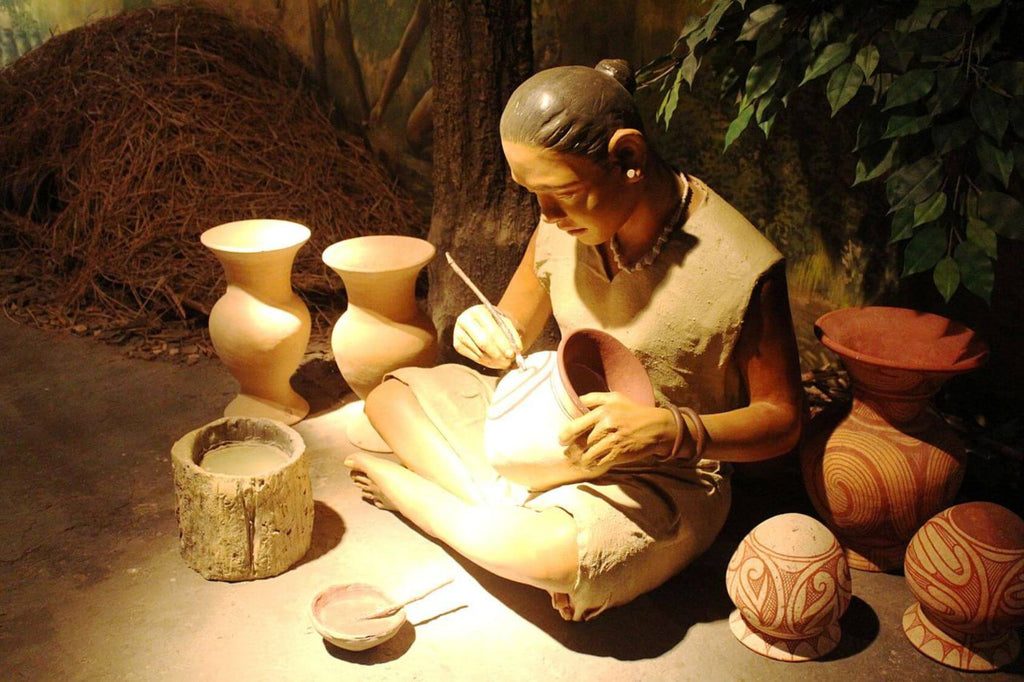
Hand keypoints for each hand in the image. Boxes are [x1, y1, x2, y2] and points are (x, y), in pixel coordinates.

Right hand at [453, 304, 522, 368]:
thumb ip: (512, 335)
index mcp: (478, 311)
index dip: (502, 343)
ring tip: (506, 363)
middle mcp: (465, 320)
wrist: (483, 320)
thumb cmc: (497, 321)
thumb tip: (517, 350)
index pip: (491, 330)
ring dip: (495, 361)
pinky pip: (475, 358)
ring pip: (480, 353)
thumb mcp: (506, 322)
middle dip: (498, 354)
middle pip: (483, 342)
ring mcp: (459, 333)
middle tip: (509, 361)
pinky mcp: (457, 345)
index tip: (512, 353)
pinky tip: (496, 362)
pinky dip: (488, 362)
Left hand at [558, 392, 674, 470]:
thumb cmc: (633, 411)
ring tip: (578, 461)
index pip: (577, 424)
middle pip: (583, 441)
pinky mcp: (619, 453)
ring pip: (590, 453)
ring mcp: (613, 441)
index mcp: (603, 411)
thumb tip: (578, 400)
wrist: (656, 426)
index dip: (566, 434)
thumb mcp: (615, 398)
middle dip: (574, 449)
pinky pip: (600, 462)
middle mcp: (607, 425)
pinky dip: (593, 465)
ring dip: (582, 459)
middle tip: (567, 454)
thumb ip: (595, 398)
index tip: (561, 440)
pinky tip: (590, 466)